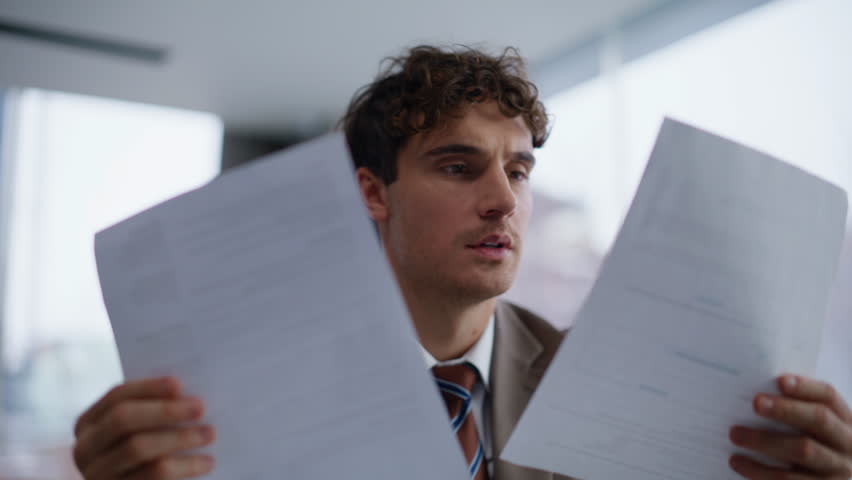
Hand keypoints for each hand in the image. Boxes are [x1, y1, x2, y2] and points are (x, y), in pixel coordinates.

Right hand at [73, 376, 215, 478]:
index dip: (148, 388)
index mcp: (89, 423)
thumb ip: (154, 410)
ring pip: (137, 448)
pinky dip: (185, 466)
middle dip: (164, 410)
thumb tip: (187, 391)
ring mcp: (97, 475)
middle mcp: (84, 449)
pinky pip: (153, 475)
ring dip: (179, 437)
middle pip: (122, 419)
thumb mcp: (143, 429)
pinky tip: (207, 461)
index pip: (116, 396)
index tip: (180, 384)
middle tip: (200, 407)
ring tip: (210, 433)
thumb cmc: (151, 452)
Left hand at [729, 374, 851, 478]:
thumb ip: (794, 409)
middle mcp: (846, 444)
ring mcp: (837, 470)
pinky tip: (737, 462)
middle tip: (756, 403)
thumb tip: (755, 390)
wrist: (825, 479)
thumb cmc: (811, 445)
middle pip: (819, 420)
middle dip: (786, 410)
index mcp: (844, 420)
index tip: (781, 381)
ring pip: (803, 451)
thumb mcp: (814, 427)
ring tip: (735, 434)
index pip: (828, 397)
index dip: (806, 387)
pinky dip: (759, 471)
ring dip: (765, 441)